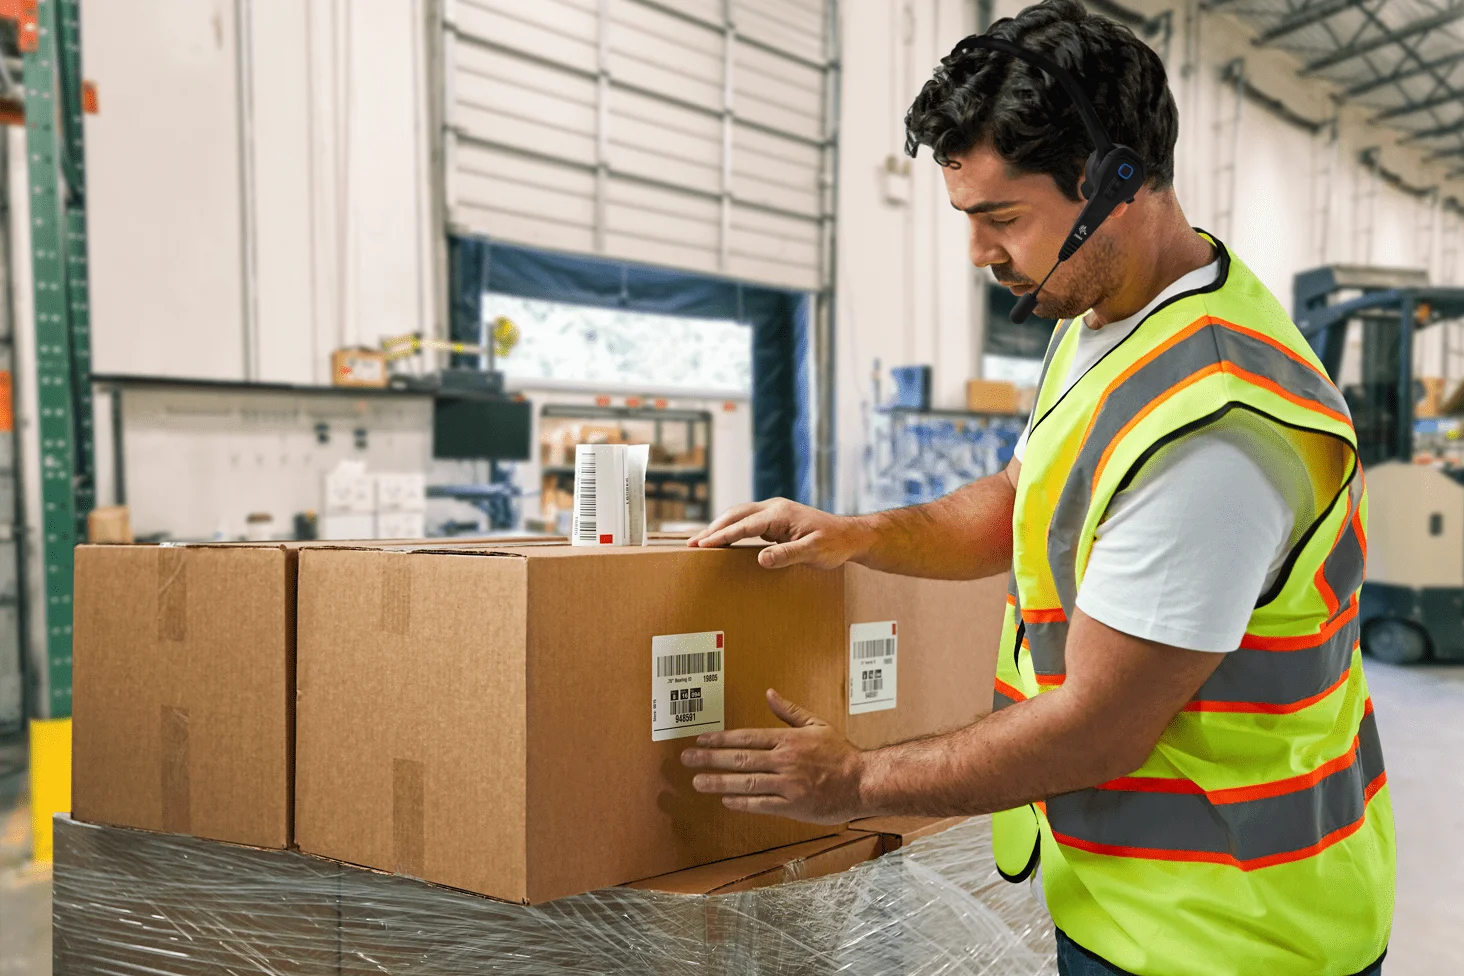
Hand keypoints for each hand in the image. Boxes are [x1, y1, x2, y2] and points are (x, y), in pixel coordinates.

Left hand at [679, 689, 865, 824]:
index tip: (701, 739)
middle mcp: (784, 760)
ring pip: (746, 782)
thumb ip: (790, 711)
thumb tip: (769, 694)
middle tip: (687, 758)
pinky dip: (742, 802)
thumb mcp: (817, 725)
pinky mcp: (793, 805)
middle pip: (740, 758)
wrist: (863, 781)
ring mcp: (788, 784)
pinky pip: (762, 804)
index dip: (721, 738)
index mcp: (788, 739)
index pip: (747, 737)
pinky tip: (725, 800)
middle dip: (710, 758)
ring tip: (697, 781)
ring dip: (719, 781)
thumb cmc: (841, 753)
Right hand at [687, 498, 871, 569]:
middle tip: (691, 543)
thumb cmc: (834, 543)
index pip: (744, 524)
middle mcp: (774, 508)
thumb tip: (761, 559)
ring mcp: (774, 513)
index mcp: (780, 513)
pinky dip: (731, 530)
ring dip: (720, 528)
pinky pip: (747, 523)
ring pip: (739, 516)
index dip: (722, 535)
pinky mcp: (775, 521)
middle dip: (713, 529)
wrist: (850, 536)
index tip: (703, 544)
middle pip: (735, 514)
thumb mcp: (813, 552)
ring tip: (700, 542)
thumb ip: (787, 555)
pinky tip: (723, 540)